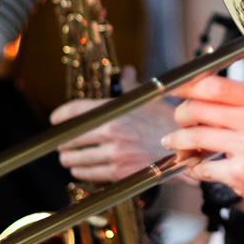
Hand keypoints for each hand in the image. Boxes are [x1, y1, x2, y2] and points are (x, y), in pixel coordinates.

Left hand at [54, 90, 177, 182]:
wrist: (188, 145)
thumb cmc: (169, 119)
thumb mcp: (149, 97)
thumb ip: (132, 84)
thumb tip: (126, 71)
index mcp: (115, 110)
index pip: (77, 110)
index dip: (61, 114)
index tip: (54, 119)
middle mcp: (111, 131)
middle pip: (73, 137)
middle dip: (64, 142)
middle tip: (61, 144)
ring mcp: (115, 153)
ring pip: (79, 158)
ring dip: (69, 159)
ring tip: (66, 159)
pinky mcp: (121, 171)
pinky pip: (93, 173)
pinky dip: (82, 172)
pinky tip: (78, 170)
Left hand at [159, 76, 243, 212]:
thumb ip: (234, 101)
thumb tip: (196, 92)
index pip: (212, 84)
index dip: (185, 86)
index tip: (173, 90)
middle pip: (196, 109)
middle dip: (180, 115)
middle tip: (179, 121)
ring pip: (194, 138)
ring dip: (178, 142)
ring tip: (176, 143)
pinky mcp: (240, 174)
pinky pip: (202, 168)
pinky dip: (191, 168)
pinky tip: (193, 166)